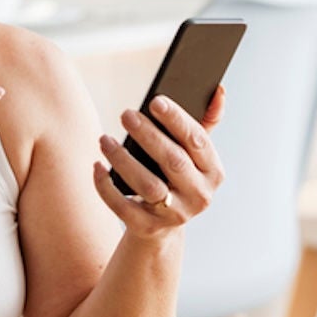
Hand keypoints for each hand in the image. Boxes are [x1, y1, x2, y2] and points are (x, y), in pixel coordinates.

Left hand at [92, 86, 225, 236]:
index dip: (177, 120)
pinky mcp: (147, 227)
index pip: (198, 140)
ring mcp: (174, 214)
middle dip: (148, 135)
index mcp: (213, 171)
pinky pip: (123, 207)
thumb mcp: (194, 155)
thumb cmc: (176, 177)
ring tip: (105, 139)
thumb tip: (218, 89)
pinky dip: (107, 186)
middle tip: (126, 114)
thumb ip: (205, 122)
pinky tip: (97, 166)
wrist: (161, 226)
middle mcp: (199, 195)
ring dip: (124, 159)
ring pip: (148, 186)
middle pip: (173, 161)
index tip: (155, 101)